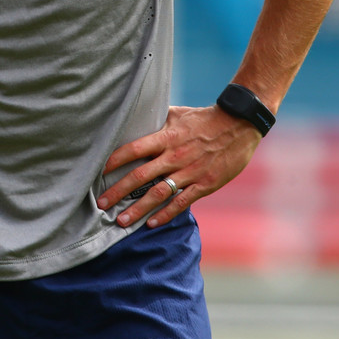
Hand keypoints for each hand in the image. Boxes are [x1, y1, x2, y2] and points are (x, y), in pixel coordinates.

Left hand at [97, 105, 261, 228]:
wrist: (238, 126)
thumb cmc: (204, 118)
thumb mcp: (177, 114)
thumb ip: (157, 121)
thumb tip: (137, 118)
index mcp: (166, 137)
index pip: (133, 149)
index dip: (115, 161)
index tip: (100, 171)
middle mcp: (174, 156)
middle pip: (140, 176)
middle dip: (118, 191)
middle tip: (101, 204)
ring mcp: (189, 172)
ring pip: (158, 194)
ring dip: (138, 209)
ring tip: (121, 221)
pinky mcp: (204, 185)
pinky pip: (181, 203)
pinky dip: (165, 214)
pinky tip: (151, 224)